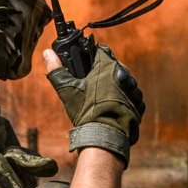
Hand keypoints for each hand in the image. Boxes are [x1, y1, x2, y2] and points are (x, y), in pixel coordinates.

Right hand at [43, 45, 144, 163]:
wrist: (105, 136)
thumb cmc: (86, 112)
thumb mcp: (67, 89)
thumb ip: (57, 69)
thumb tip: (47, 53)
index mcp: (108, 67)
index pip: (102, 51)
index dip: (93, 56)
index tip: (87, 65)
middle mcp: (125, 75)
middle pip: (113, 65)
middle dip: (103, 72)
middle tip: (92, 85)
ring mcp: (134, 89)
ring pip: (123, 80)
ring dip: (115, 85)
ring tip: (102, 98)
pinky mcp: (139, 104)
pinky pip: (131, 96)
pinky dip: (123, 99)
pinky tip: (113, 107)